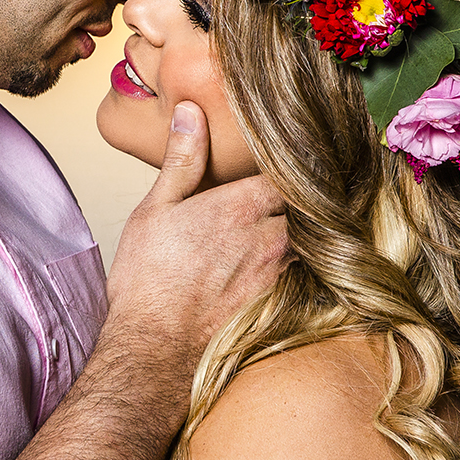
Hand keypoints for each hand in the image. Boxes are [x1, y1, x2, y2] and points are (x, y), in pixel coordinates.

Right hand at [103, 101, 287, 389]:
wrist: (156, 348)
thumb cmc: (148, 280)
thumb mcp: (154, 209)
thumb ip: (182, 159)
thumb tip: (190, 111)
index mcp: (241, 204)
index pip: (291, 170)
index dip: (294, 163)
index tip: (292, 157)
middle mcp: (271, 235)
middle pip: (308, 203)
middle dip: (306, 194)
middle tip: (305, 184)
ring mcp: (281, 270)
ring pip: (312, 237)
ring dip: (308, 228)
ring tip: (295, 221)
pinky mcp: (283, 300)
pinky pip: (307, 270)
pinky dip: (304, 261)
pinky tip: (287, 262)